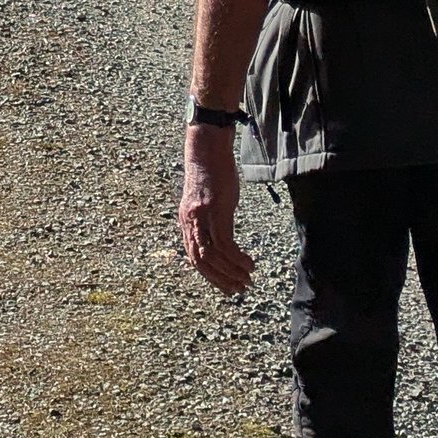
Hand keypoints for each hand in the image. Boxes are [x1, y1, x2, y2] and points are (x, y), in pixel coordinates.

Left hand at [178, 124, 254, 292]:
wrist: (208, 148)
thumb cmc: (211, 173)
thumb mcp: (207, 201)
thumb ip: (209, 219)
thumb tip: (220, 235)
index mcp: (187, 223)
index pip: (194, 259)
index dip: (211, 277)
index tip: (228, 287)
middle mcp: (191, 223)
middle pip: (201, 262)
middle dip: (221, 280)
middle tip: (240, 289)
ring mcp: (202, 217)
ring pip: (213, 257)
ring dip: (231, 272)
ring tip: (248, 278)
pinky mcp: (216, 211)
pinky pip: (225, 244)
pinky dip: (237, 258)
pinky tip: (250, 263)